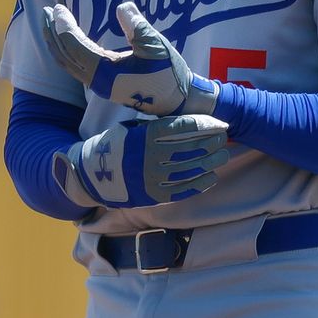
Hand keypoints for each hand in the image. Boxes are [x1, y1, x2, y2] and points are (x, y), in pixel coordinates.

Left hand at [43, 0, 219, 116]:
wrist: (178, 100)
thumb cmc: (169, 73)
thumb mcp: (156, 46)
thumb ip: (137, 26)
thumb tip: (122, 6)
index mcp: (107, 73)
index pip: (75, 47)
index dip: (64, 27)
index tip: (58, 8)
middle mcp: (98, 82)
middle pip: (65, 56)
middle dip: (52, 34)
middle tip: (45, 11)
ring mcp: (100, 85)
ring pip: (68, 64)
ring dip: (57, 43)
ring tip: (50, 23)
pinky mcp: (105, 85)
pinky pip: (77, 68)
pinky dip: (67, 52)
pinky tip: (67, 40)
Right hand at [52, 114, 228, 210]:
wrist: (94, 175)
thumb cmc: (118, 146)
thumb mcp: (133, 128)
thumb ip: (158, 126)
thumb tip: (190, 121)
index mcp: (146, 136)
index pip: (184, 127)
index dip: (205, 125)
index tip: (219, 124)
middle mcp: (152, 157)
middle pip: (192, 148)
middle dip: (212, 142)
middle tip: (223, 138)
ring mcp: (154, 178)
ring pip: (192, 169)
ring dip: (211, 162)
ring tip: (222, 155)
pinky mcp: (155, 196)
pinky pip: (184, 190)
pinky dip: (201, 183)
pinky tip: (211, 176)